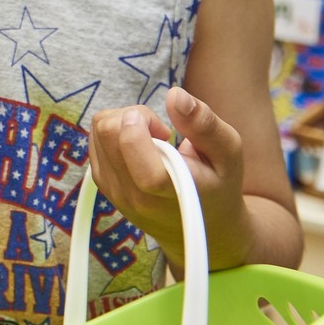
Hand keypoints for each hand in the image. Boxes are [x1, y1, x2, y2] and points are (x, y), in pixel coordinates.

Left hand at [87, 87, 248, 273]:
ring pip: (97, 131)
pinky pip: (94, 141)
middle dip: (134, 116)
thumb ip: (205, 124)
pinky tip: (140, 148)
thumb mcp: (229, 153)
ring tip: (152, 142)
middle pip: (107, 129)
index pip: (129, 144)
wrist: (202, 229)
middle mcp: (133, 194)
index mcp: (167, 189)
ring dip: (124, 124)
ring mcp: (113, 191)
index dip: (140, 121)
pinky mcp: (103, 185)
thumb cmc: (219, 185)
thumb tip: (175, 95)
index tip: (165, 130)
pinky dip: (115, 134)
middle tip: (160, 133)